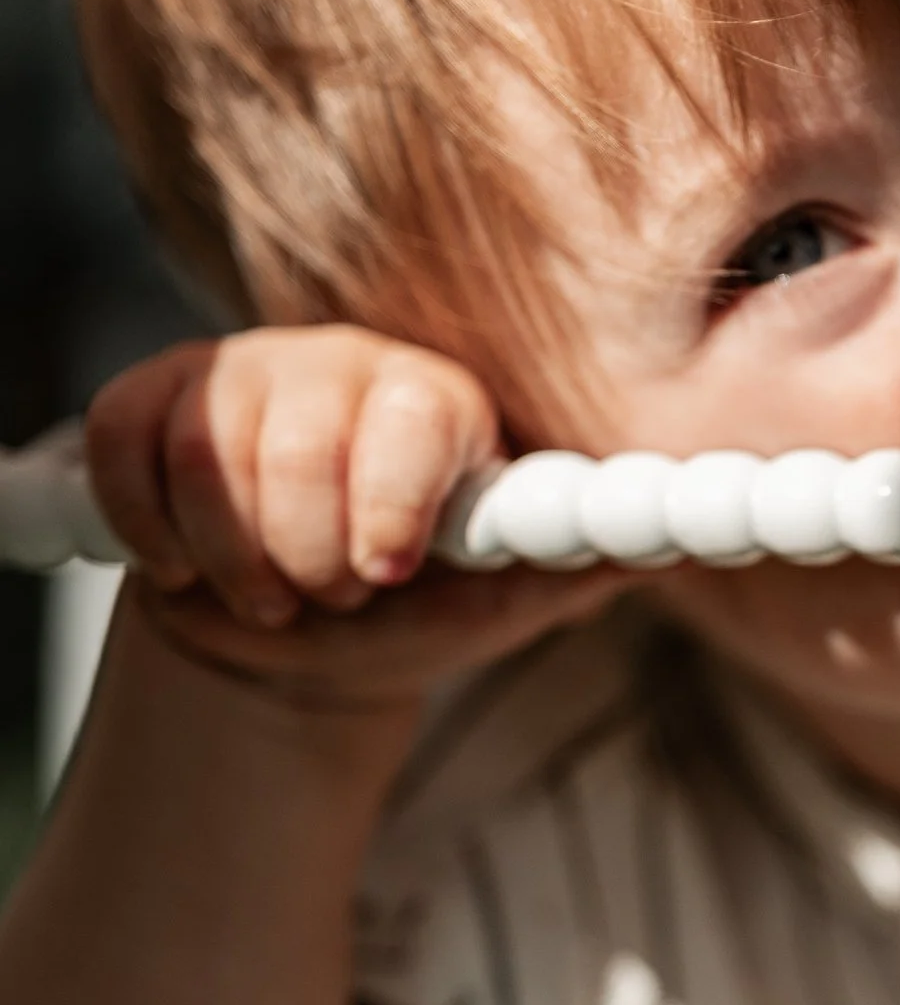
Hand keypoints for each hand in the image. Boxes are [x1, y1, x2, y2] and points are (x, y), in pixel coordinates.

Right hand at [85, 329, 608, 712]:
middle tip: (331, 597)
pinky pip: (126, 447)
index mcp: (439, 401)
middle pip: (298, 449)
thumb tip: (668, 537)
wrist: (297, 640)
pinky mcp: (150, 397)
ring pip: (206, 455)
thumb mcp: (501, 601)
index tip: (386, 572)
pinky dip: (150, 531)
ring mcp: (243, 374)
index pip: (415, 414)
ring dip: (234, 563)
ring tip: (273, 597)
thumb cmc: (413, 609)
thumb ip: (574, 564)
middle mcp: (344, 364)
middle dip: (309, 560)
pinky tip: (184, 568)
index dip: (392, 499)